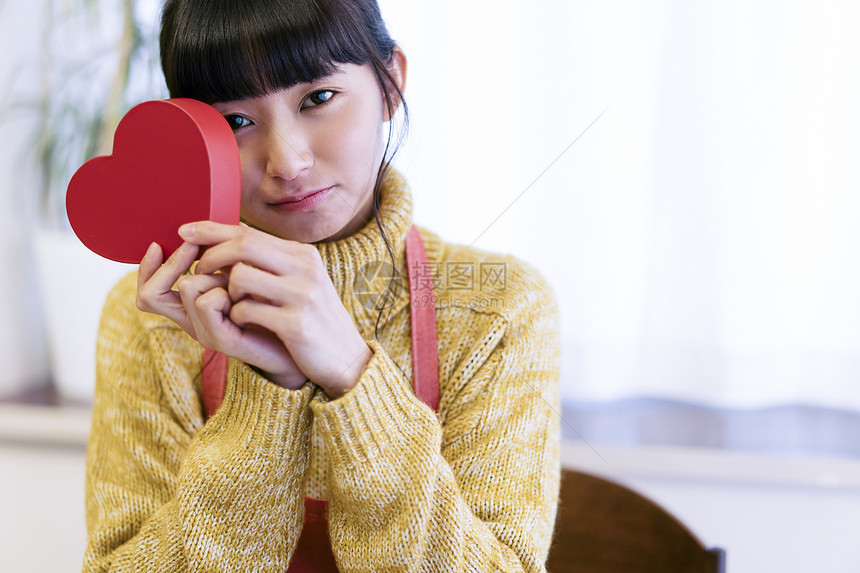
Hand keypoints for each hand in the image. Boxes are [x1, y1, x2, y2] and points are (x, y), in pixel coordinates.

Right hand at [135, 240, 307, 389]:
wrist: (301, 343)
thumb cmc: (274, 306)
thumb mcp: (244, 275)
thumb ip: (225, 257)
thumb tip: (214, 225)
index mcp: (191, 307)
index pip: (147, 292)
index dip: (147, 267)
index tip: (165, 240)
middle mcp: (191, 321)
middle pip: (151, 292)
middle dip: (177, 261)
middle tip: (197, 248)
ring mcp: (204, 331)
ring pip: (186, 286)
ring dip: (215, 274)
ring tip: (240, 283)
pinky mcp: (221, 339)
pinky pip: (205, 301)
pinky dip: (225, 290)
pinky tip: (248, 296)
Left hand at [178, 222, 371, 397]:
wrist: (346, 359)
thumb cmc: (314, 319)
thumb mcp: (300, 281)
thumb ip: (272, 259)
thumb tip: (235, 230)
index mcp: (303, 255)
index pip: (249, 232)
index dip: (211, 230)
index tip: (185, 230)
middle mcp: (305, 268)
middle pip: (243, 245)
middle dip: (210, 257)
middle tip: (199, 272)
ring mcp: (302, 294)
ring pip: (240, 276)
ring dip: (226, 291)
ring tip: (233, 304)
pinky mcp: (296, 323)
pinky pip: (246, 310)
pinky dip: (237, 316)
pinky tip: (245, 323)